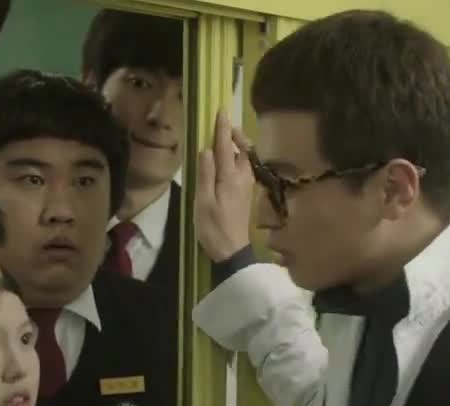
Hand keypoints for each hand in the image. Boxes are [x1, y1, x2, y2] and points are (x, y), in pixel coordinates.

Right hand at [196, 108, 254, 262]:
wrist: (232, 250)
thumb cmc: (213, 228)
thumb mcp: (203, 202)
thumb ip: (205, 174)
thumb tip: (206, 150)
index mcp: (229, 177)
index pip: (224, 147)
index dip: (222, 128)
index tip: (221, 111)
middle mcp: (242, 178)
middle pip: (243, 149)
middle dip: (235, 134)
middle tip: (223, 125)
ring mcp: (246, 186)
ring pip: (245, 158)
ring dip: (237, 146)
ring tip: (224, 140)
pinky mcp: (245, 193)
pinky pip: (243, 168)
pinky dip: (237, 158)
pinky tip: (227, 162)